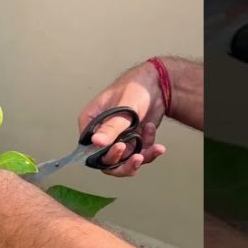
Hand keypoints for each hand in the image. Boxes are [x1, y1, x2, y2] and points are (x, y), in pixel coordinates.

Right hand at [77, 62, 169, 177]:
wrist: (158, 85)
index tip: (120, 149)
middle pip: (106, 160)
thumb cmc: (135, 87)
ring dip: (140, 158)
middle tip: (137, 157)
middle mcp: (102, 134)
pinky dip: (149, 149)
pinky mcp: (133, 142)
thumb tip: (96, 141)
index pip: (89, 149)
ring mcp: (118, 139)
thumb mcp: (123, 108)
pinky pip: (139, 155)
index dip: (103, 155)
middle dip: (124, 162)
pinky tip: (151, 130)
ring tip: (153, 150)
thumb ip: (111, 127)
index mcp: (92, 123)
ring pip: (124, 162)